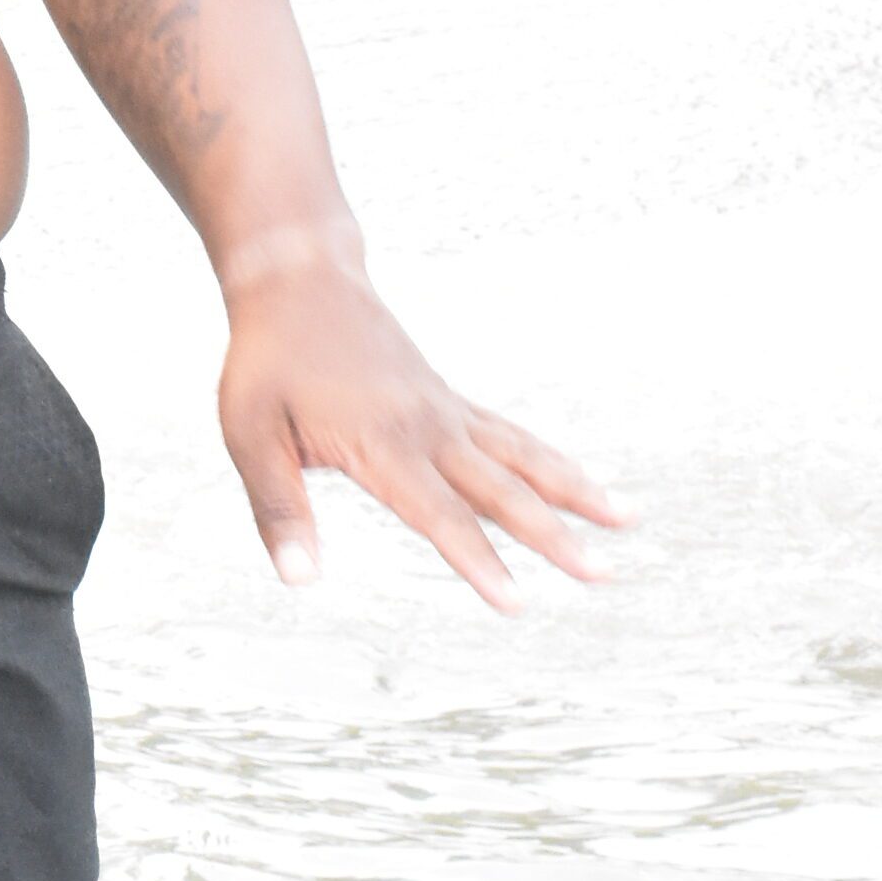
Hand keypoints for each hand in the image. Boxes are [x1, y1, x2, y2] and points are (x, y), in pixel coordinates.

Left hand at [218, 260, 623, 611]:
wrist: (297, 279)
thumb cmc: (267, 360)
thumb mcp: (250, 433)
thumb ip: (278, 508)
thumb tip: (299, 580)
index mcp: (380, 442)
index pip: (438, 513)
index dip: (477, 561)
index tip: (517, 602)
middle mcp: (427, 426)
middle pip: (501, 489)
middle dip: (554, 536)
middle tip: (603, 575)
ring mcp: (444, 409)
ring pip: (522, 456)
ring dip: (576, 490)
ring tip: (630, 520)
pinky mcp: (447, 399)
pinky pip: (510, 435)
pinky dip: (550, 460)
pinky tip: (582, 482)